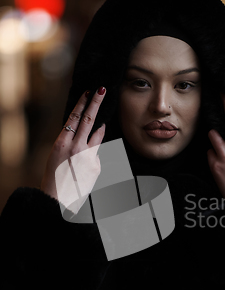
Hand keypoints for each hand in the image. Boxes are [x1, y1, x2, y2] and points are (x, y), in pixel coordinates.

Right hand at [41, 87, 105, 208]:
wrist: (59, 199)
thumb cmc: (56, 176)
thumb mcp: (58, 155)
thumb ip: (72, 142)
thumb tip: (91, 132)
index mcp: (62, 143)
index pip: (74, 118)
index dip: (82, 104)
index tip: (88, 92)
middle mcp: (76, 147)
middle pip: (89, 120)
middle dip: (96, 103)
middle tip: (103, 90)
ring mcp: (88, 156)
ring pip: (97, 136)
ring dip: (100, 128)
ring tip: (102, 123)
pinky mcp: (96, 166)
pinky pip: (97, 155)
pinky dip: (93, 156)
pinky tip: (85, 167)